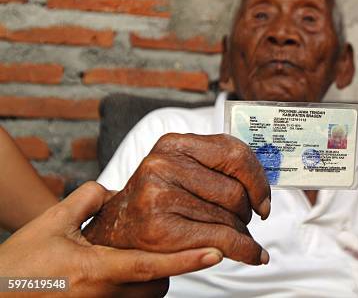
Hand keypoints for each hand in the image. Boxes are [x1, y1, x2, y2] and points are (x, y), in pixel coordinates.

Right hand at [0, 182, 222, 297]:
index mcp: (95, 269)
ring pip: (147, 297)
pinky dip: (136, 289)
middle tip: (165, 245)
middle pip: (158, 284)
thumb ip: (85, 199)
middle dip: (169, 266)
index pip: (151, 264)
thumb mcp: (50, 223)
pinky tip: (122, 274)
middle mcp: (103, 296)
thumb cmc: (18, 263)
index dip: (186, 258)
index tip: (218, 251)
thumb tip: (110, 190)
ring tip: (138, 259)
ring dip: (153, 279)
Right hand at [83, 133, 270, 264]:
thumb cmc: (158, 200)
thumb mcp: (181, 169)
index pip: (234, 153)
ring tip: (235, 236)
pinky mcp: (159, 230)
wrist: (115, 231)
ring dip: (242, 232)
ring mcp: (158, 197)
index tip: (264, 200)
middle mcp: (162, 165)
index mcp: (173, 144)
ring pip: (229, 218)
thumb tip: (263, 189)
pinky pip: (222, 241)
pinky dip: (245, 250)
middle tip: (244, 220)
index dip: (258, 180)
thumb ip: (216, 166)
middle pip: (234, 191)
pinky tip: (253, 255)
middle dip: (247, 211)